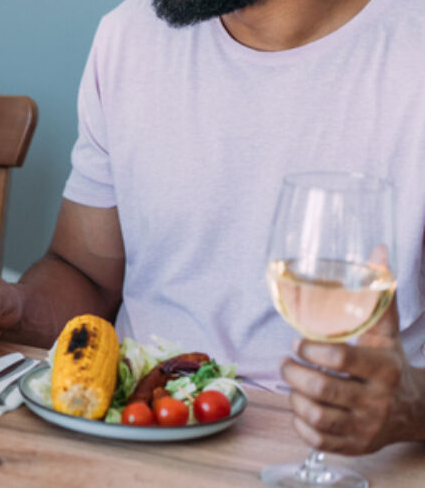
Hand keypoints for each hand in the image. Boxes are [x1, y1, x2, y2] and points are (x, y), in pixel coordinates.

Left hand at [281, 294, 424, 453]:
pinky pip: (317, 440)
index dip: (311, 349)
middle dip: (293, 373)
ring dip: (294, 397)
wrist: (414, 411)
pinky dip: (299, 424)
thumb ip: (378, 295)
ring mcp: (366, 427)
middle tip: (286, 362)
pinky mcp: (355, 447)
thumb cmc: (389, 364)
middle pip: (321, 387)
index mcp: (384, 369)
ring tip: (292, 382)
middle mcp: (376, 401)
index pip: (340, 358)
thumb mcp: (386, 333)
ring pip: (315, 415)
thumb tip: (377, 250)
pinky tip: (300, 407)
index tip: (297, 342)